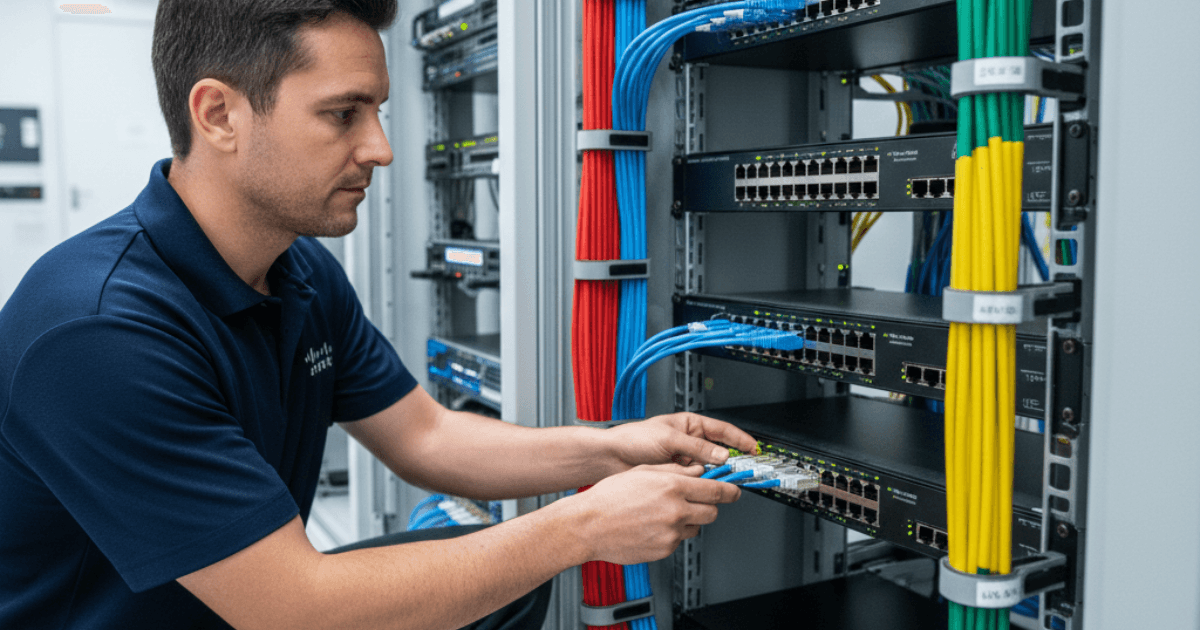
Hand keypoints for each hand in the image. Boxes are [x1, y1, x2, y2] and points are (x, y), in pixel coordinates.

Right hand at [565, 464, 740, 564]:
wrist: (588, 525)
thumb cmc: (609, 497)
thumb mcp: (643, 472)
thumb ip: (675, 470)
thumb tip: (697, 471)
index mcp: (672, 486)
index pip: (716, 489)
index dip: (730, 490)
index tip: (735, 490)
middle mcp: (675, 510)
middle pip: (712, 512)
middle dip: (709, 506)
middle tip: (696, 502)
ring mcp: (671, 533)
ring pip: (696, 527)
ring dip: (688, 521)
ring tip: (664, 514)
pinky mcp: (664, 549)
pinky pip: (678, 540)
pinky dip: (671, 534)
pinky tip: (652, 526)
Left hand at [606, 412, 758, 470]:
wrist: (610, 458)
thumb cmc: (633, 439)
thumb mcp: (669, 439)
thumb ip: (697, 447)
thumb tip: (721, 455)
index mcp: (690, 425)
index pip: (723, 431)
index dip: (740, 440)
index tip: (754, 450)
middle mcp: (688, 441)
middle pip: (718, 452)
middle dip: (729, 462)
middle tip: (741, 472)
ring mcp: (683, 459)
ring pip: (707, 469)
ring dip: (711, 475)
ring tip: (715, 481)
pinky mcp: (676, 475)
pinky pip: (695, 480)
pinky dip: (698, 484)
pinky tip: (696, 486)